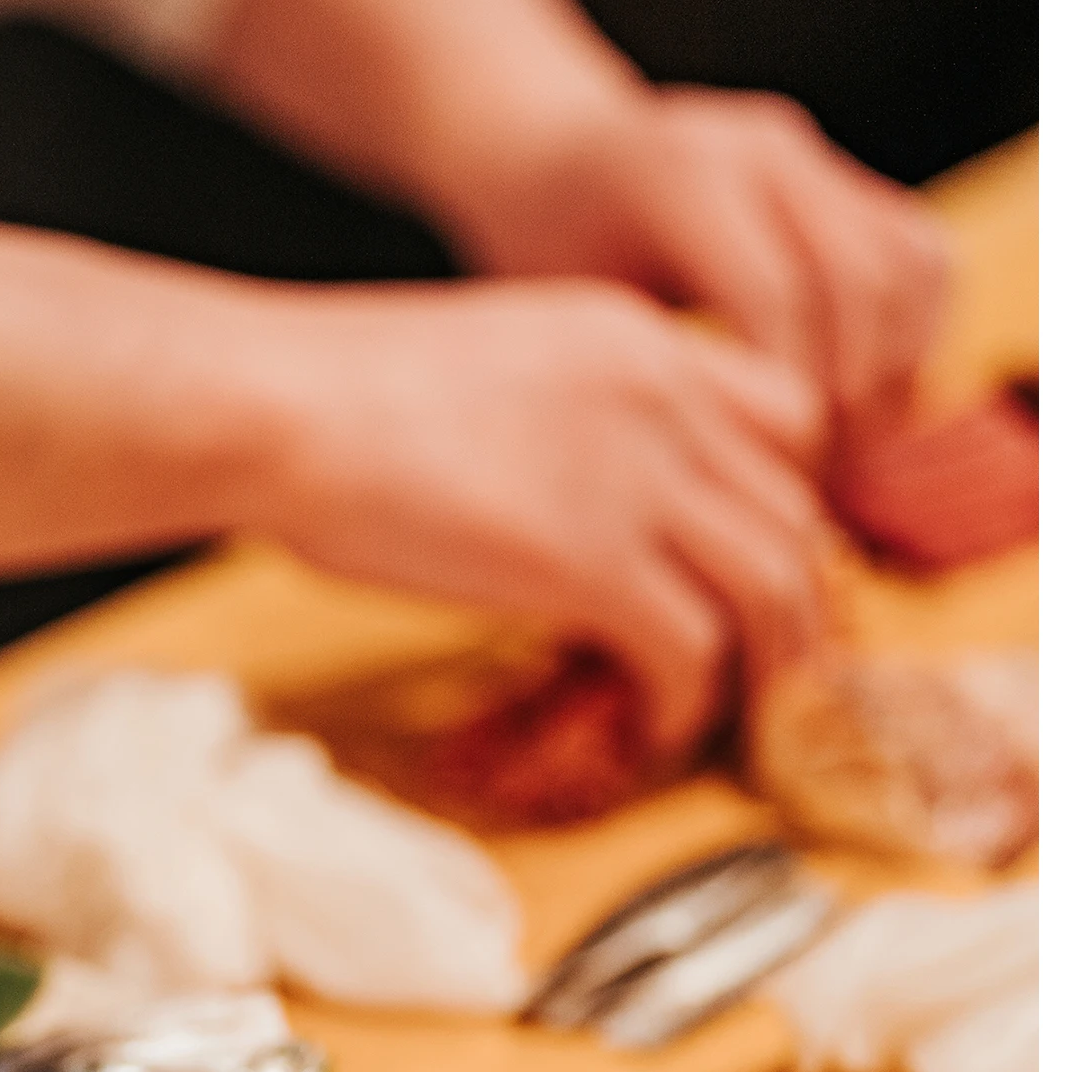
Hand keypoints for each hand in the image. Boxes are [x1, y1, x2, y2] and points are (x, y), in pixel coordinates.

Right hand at [250, 277, 828, 766]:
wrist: (275, 403)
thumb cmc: (328, 394)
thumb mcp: (484, 373)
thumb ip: (556, 424)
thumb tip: (553, 504)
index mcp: (636, 340)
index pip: (782, 414)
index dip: (782, 500)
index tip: (748, 563)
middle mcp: (665, 396)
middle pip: (795, 506)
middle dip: (794, 599)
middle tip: (767, 663)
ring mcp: (636, 478)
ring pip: (773, 581)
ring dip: (763, 663)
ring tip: (732, 714)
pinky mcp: (590, 565)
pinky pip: (690, 651)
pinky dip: (684, 704)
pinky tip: (650, 731)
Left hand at [445, 88, 951, 433]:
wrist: (554, 159)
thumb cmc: (542, 254)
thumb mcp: (563, 312)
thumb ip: (638, 373)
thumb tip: (715, 484)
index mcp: (682, 175)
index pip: (777, 295)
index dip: (790, 399)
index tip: (778, 482)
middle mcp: (762, 149)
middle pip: (860, 279)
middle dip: (855, 395)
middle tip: (829, 483)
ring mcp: (810, 156)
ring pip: (907, 263)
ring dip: (897, 369)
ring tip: (856, 454)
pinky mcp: (842, 174)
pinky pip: (917, 254)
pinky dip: (914, 334)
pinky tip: (872, 406)